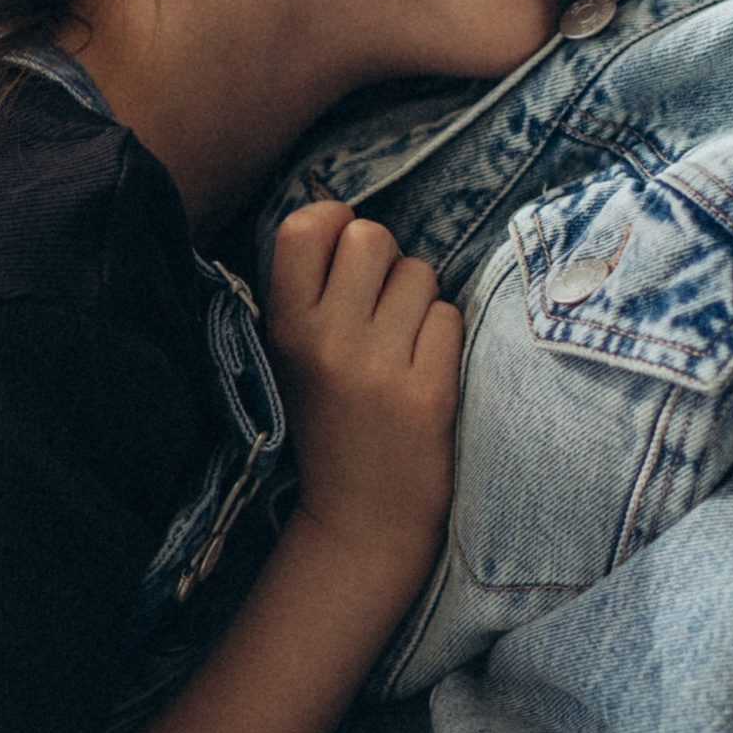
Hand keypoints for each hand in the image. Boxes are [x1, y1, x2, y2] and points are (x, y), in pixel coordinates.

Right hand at [267, 202, 462, 572]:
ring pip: (420, 273)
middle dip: (385, 261)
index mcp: (283, 327)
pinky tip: (424, 371)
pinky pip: (450, 317)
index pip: (306, 225)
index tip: (344, 252)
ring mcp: (378, 368)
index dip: (336, 223)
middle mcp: (326, 341)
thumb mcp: (291, 355)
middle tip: (380, 305)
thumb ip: (310, 290)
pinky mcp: (427, 393)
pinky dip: (444, 338)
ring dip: (419, 300)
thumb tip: (346, 213)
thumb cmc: (329, 422)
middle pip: (373, 236)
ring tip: (401, 345)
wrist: (360, 519)